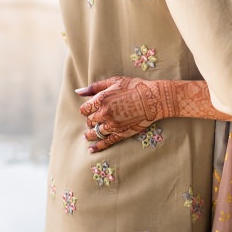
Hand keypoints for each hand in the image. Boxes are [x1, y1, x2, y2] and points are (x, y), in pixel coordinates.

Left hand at [77, 76, 231, 152]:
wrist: (153, 98)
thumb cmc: (134, 86)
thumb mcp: (113, 81)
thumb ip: (94, 87)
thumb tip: (78, 91)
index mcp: (101, 100)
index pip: (84, 110)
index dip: (86, 110)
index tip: (90, 109)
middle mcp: (105, 114)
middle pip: (89, 121)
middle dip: (90, 120)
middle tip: (95, 118)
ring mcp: (113, 125)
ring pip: (95, 133)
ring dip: (90, 134)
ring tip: (88, 135)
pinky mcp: (121, 134)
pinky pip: (106, 142)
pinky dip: (97, 147)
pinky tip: (91, 150)